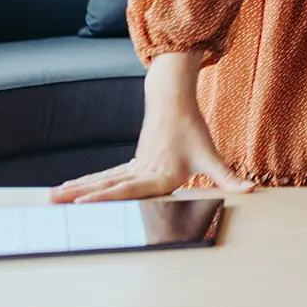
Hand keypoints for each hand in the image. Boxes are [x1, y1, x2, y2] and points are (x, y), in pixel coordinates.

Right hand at [50, 54, 253, 202]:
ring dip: (77, 189)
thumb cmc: (192, 131)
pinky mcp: (132, 163)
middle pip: (107, 185)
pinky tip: (71, 190)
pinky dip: (87, 183)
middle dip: (80, 196)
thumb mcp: (212, 156)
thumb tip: (254, 188)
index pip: (128, 189)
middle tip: (54, 204)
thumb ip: (229, 177)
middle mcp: (141, 172)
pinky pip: (106, 176)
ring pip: (102, 179)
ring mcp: (134, 167)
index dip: (105, 197)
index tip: (81, 204)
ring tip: (52, 198)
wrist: (174, 102)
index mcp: (158, 175)